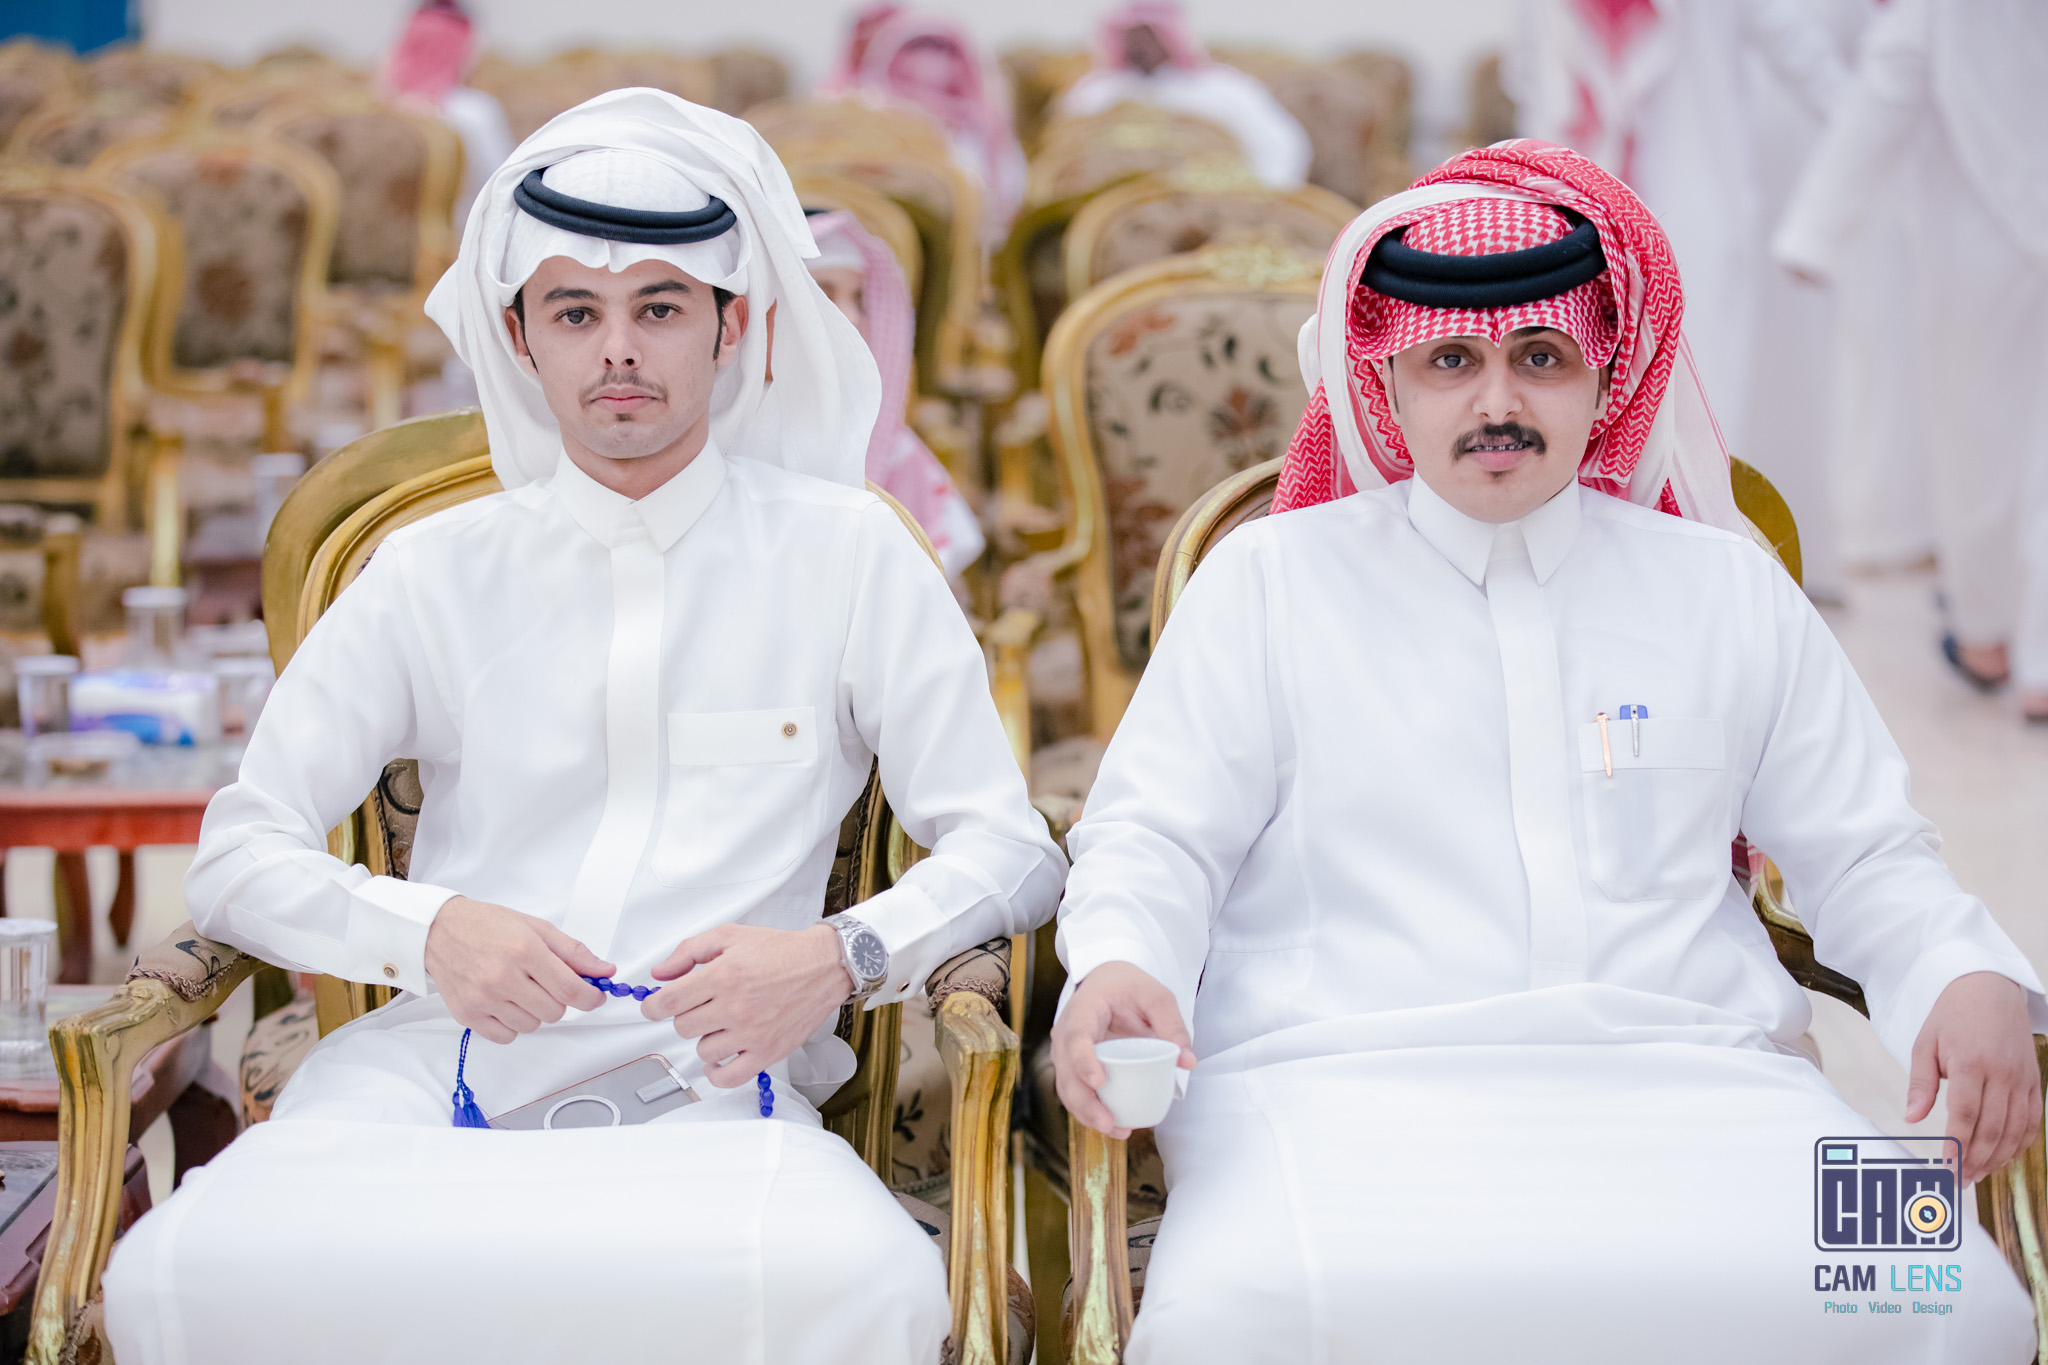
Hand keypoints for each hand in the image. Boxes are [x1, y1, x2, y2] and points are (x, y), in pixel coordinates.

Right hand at [423, 896, 611, 1044]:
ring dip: (535, 1011)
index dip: (591, 997)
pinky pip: (507, 1036)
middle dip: (559, 1000)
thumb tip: (605, 971)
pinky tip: (505, 1002)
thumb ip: (573, 952)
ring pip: (533, 1025)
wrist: (440, 931)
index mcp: (523, 950)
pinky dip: (513, 1024)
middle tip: (547, 983)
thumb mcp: (536, 928)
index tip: (595, 995)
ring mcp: (483, 998)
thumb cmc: (488, 926)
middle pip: (554, 1011)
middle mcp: (502, 976)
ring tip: (520, 988)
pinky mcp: (467, 1015)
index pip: (570, 989)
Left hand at [642, 923, 851, 1086]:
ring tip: (722, 1023)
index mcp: (722, 975)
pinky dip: (716, 1072)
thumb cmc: (780, 951)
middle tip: (703, 1005)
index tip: (656, 1006)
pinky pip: (728, 1077)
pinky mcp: (767, 1052)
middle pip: (682, 1026)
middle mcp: (734, 1007)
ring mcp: (751, 1033)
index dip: (652, 1006)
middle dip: (687, 1014)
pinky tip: (719, 1058)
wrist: (823, 966)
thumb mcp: (730, 936)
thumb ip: (689, 952)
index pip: (666, 1002)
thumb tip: (659, 974)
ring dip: (706, 1037)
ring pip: (702, 1049)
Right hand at [1051, 961, 1195, 1138]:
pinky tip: (1115, 1127)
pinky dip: (1090, 1112)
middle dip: (1084, 1102)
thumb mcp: (1156, 996)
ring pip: (1067, 1088)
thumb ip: (1172, 1024)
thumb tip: (1188, 1062)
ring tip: (1117, 1130)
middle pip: (1066, 1072)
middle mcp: (1067, 1033)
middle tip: (1109, 1122)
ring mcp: (1066, 1053)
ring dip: (1086, 1113)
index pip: (1076, 1037)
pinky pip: (1075, 1093)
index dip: (1083, 1061)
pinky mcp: (1074, 1067)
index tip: (1100, 1081)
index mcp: (1083, 1009)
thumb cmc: (1130, 987)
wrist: (1108, 982)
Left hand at [1905, 972, 2040, 1183]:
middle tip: (1961, 1180)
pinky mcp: (2034, 1081)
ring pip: (2015, 1130)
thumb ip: (1921, 1084)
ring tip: (1979, 1174)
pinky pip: (2032, 1120)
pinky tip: (2005, 1157)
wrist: (1990, 988)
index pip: (1965, 1117)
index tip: (1947, 1169)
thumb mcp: (1926, 1044)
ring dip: (1998, 1158)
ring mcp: (2022, 1079)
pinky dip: (2021, 1142)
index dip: (1957, 1148)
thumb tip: (1911, 1118)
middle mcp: (2002, 1075)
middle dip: (1977, 1161)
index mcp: (1971, 1065)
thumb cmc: (1953, 1015)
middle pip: (1993, 1129)